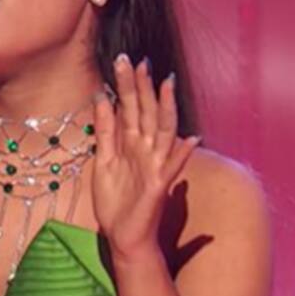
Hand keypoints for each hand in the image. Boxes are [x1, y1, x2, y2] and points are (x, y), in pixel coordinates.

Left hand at [91, 53, 200, 257]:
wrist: (123, 235)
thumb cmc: (115, 200)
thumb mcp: (102, 160)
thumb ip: (105, 130)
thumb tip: (101, 97)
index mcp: (132, 144)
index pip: (132, 108)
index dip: (129, 85)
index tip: (125, 61)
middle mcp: (146, 150)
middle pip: (146, 112)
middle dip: (143, 87)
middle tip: (140, 60)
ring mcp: (155, 166)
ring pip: (163, 131)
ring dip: (166, 108)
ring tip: (167, 84)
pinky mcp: (159, 186)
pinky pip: (173, 167)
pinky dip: (182, 154)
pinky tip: (193, 139)